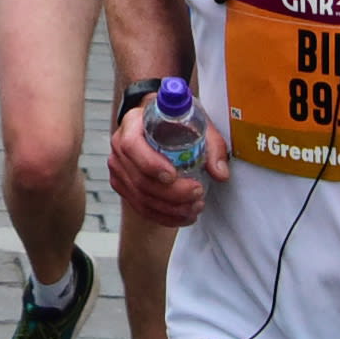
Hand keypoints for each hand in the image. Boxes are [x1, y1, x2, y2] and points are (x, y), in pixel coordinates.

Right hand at [105, 97, 223, 226]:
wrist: (158, 124)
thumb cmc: (174, 121)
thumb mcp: (197, 123)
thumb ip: (212, 145)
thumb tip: (220, 173)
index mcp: (133, 124)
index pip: (132, 146)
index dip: (151, 164)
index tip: (173, 175)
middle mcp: (120, 146)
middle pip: (140, 179)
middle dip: (172, 194)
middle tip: (198, 193)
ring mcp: (119, 168)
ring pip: (141, 197)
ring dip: (171, 209)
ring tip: (195, 206)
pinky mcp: (123, 185)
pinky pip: (140, 207)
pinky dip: (163, 216)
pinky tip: (182, 215)